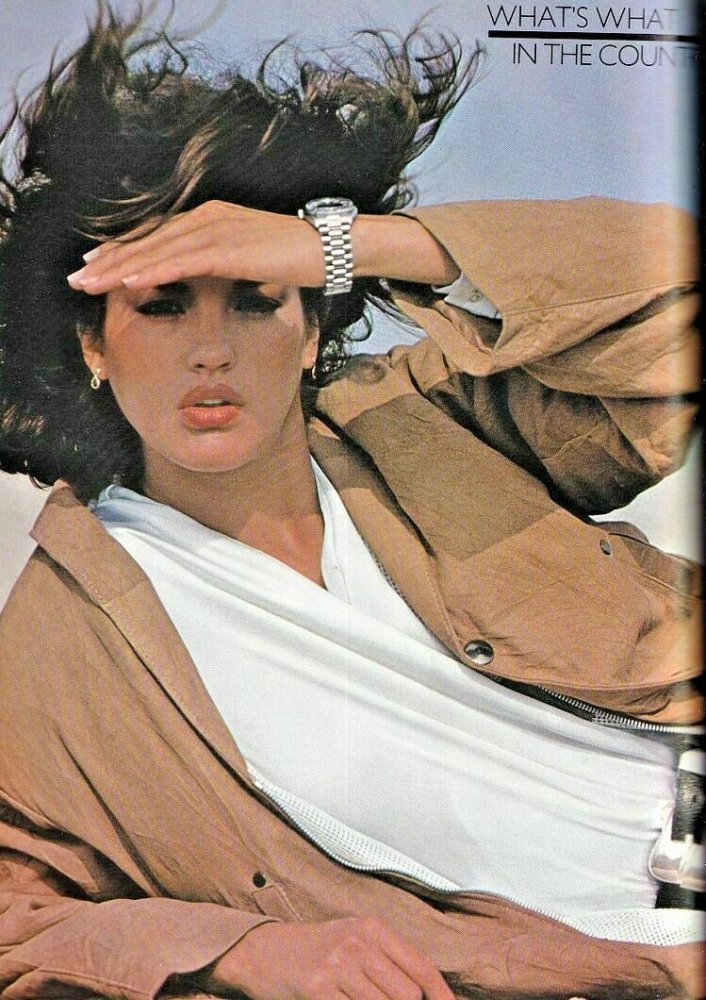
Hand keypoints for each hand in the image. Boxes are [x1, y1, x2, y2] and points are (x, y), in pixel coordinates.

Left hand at [66, 201, 459, 293]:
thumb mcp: (251, 256)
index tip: (96, 267)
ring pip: (160, 249)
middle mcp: (209, 217)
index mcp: (212, 218)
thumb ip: (222, 260)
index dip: (124, 250)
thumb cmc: (296, 256)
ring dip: (123, 266)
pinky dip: (155, 269)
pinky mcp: (232, 246)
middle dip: (112, 260)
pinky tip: (131, 279)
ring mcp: (220, 229)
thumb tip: (202, 276)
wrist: (332, 247)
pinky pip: (185, 260)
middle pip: (151, 239)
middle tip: (79, 278)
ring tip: (93, 282)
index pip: (158, 235)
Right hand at [203, 916, 455, 999]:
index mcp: (372, 928)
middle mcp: (358, 943)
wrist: (263, 952)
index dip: (442, 996)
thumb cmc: (315, 951)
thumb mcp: (354, 942)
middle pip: (407, 994)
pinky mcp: (318, 988)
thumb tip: (421, 993)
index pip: (422, 968)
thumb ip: (388, 963)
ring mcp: (337, 965)